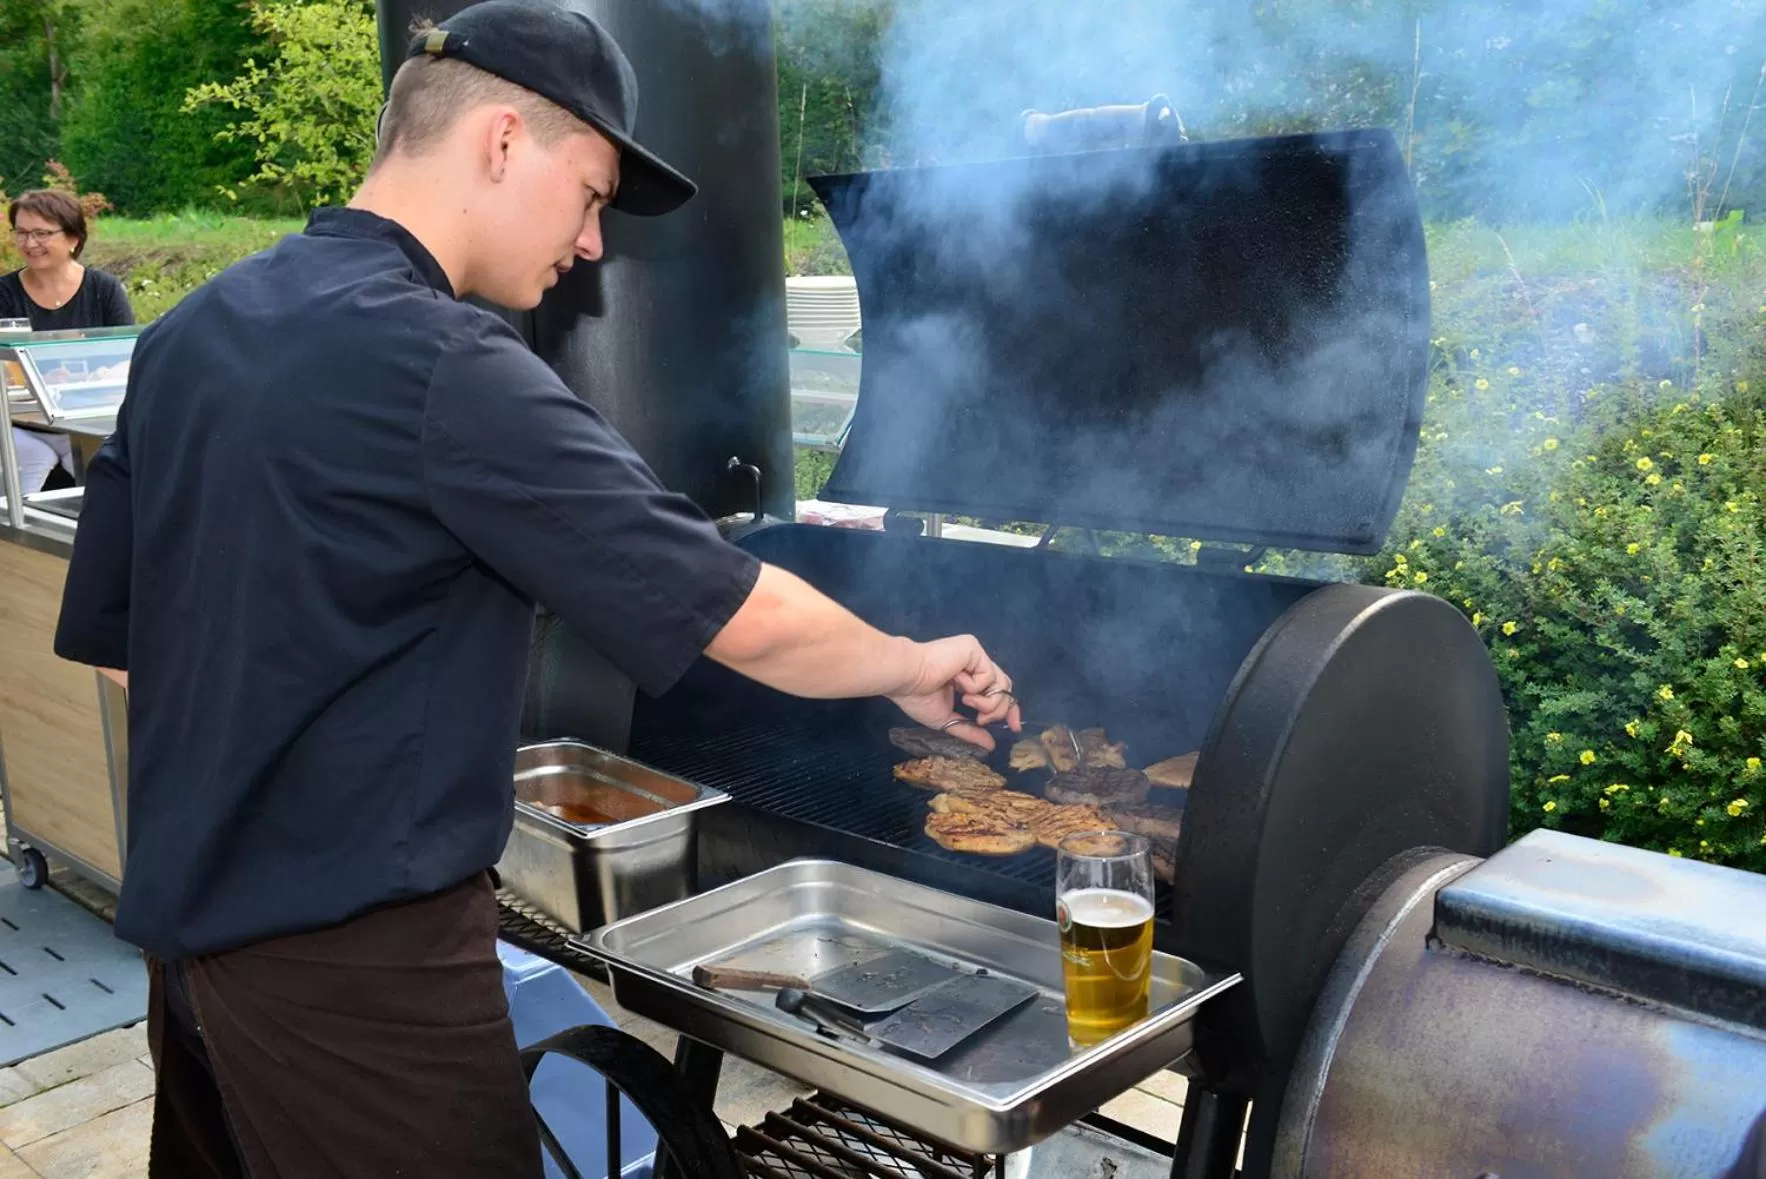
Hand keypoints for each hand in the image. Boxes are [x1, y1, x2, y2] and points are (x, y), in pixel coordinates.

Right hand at [886, 635, 1021, 751]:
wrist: (905, 678)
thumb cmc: (918, 697)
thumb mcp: (948, 720)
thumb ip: (970, 730)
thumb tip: (991, 745)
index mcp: (967, 679)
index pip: (997, 692)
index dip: (1009, 709)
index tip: (1014, 727)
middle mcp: (974, 665)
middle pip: (1004, 688)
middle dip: (1000, 710)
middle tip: (982, 719)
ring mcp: (975, 655)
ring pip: (1001, 684)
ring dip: (988, 701)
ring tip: (968, 702)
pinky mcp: (973, 648)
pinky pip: (989, 674)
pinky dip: (976, 686)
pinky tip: (957, 682)